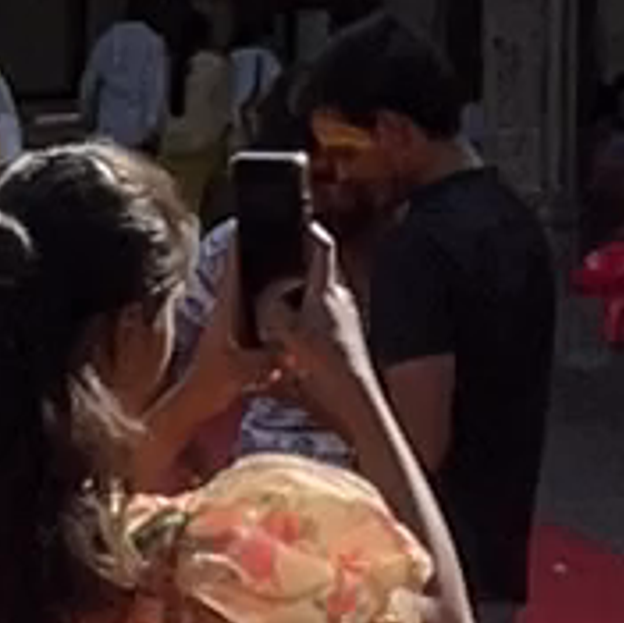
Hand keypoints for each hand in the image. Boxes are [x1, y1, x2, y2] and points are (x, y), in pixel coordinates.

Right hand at [266, 224, 381, 435]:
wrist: (354, 401)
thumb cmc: (325, 365)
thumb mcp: (285, 331)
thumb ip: (271, 306)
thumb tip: (269, 295)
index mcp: (327, 288)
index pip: (321, 245)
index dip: (307, 229)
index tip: (294, 221)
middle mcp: (341, 298)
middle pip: (317, 271)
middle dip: (295, 268)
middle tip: (274, 268)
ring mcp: (345, 319)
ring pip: (318, 296)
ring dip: (298, 297)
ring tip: (274, 308)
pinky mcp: (345, 339)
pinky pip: (321, 319)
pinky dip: (303, 321)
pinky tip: (288, 341)